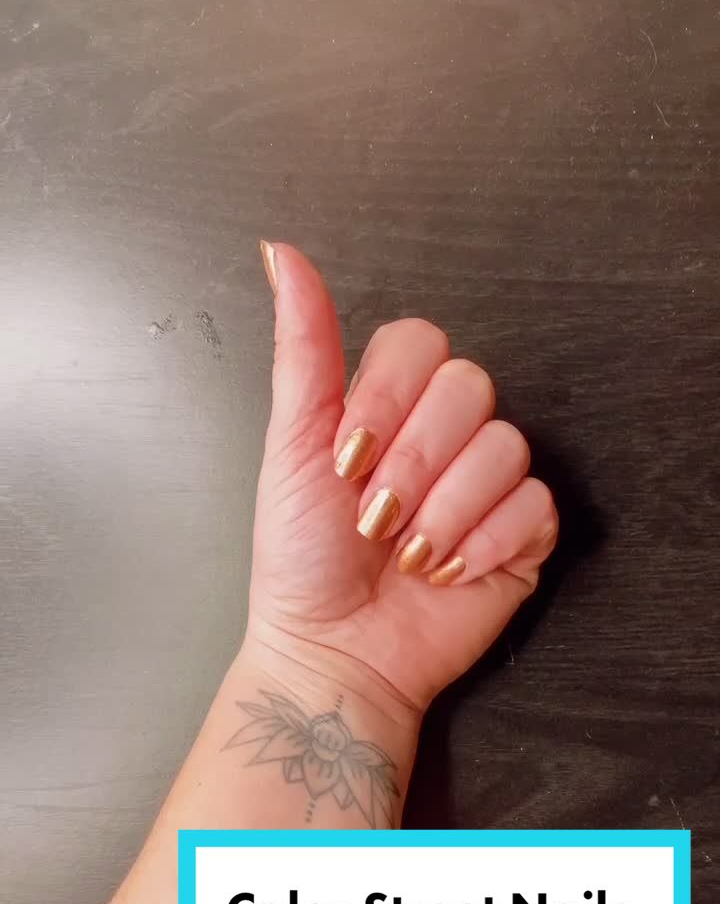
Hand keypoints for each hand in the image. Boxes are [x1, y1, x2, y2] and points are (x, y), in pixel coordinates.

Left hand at [246, 243, 557, 714]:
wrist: (333, 649)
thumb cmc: (302, 557)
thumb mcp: (291, 446)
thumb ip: (303, 350)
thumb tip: (282, 254)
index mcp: (390, 407)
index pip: (420, 343)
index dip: (388, 398)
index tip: (345, 458)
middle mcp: (443, 436)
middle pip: (470, 389)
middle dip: (413, 462)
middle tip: (373, 516)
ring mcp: (486, 484)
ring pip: (505, 447)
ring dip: (444, 510)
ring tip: (407, 555)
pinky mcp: (522, 534)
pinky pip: (533, 504)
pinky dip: (486, 542)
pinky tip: (449, 571)